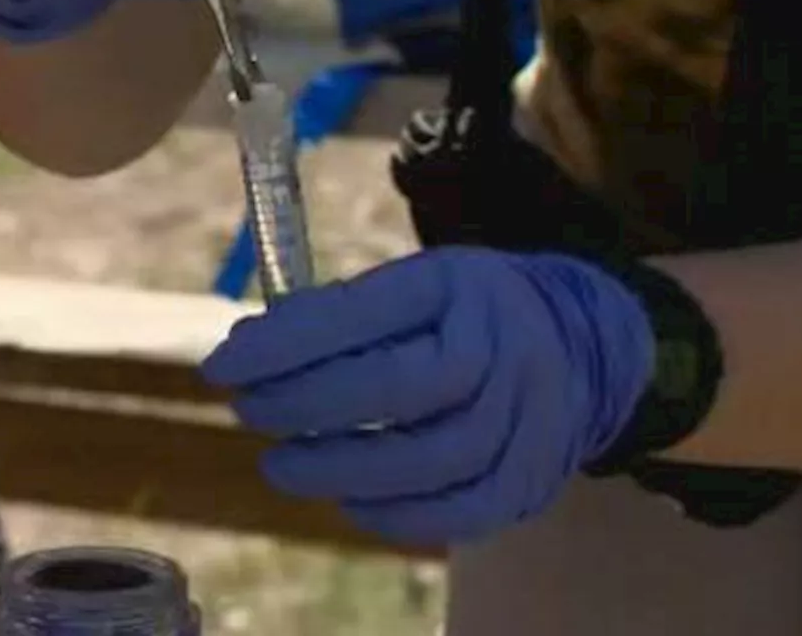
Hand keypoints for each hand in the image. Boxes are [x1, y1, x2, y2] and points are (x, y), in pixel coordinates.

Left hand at [201, 247, 655, 543]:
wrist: (580, 343)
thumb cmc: (462, 314)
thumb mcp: (410, 285)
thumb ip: (334, 314)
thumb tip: (245, 350)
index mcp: (458, 285)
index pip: (361, 315)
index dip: (284, 345)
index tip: (222, 367)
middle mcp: (501, 345)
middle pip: (397, 386)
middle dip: (305, 405)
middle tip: (249, 412)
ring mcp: (526, 415)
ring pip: (430, 457)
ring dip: (339, 469)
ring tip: (281, 464)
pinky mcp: (532, 475)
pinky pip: (465, 512)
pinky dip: (397, 516)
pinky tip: (349, 502)